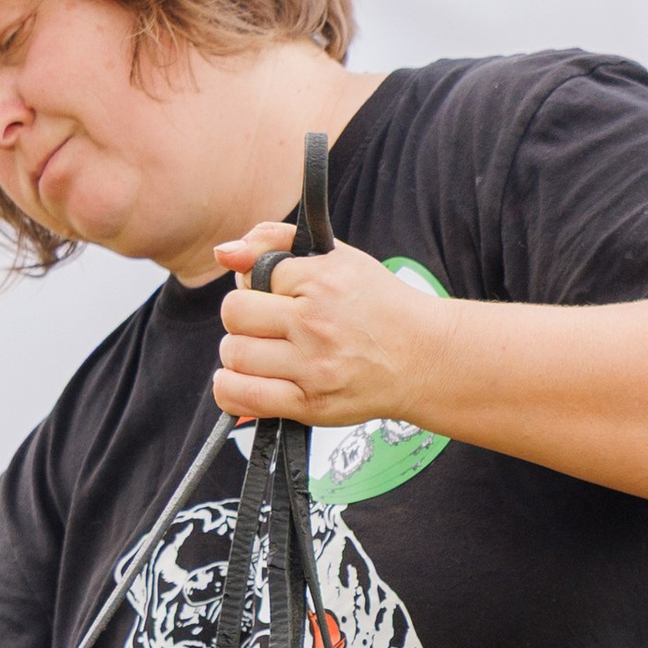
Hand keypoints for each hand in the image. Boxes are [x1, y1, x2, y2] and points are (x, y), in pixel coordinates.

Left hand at [211, 223, 456, 431]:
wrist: (424, 358)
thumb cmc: (379, 308)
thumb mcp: (337, 258)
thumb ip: (276, 242)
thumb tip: (224, 253)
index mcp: (322, 281)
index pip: (253, 273)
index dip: (258, 284)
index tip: (278, 294)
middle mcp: (315, 324)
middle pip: (235, 313)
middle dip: (242, 317)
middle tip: (264, 325)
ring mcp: (312, 367)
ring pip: (235, 355)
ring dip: (238, 353)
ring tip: (260, 352)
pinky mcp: (309, 405)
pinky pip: (243, 396)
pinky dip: (230, 389)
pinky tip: (242, 380)